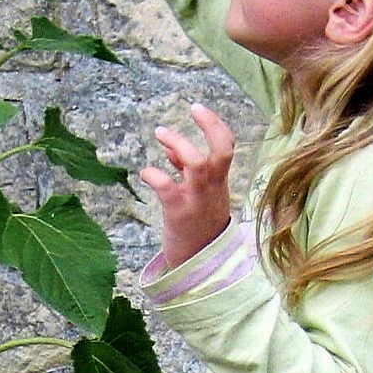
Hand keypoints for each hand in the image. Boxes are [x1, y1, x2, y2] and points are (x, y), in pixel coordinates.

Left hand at [142, 103, 234, 268]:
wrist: (199, 264)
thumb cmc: (197, 224)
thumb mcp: (200, 195)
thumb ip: (185, 169)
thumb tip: (168, 146)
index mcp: (219, 181)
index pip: (227, 147)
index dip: (215, 125)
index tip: (198, 109)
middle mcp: (211, 188)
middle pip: (220, 151)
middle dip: (209, 126)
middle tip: (193, 109)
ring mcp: (196, 199)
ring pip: (196, 164)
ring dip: (179, 144)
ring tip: (161, 132)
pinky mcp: (178, 212)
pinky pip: (167, 188)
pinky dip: (154, 174)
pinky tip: (145, 173)